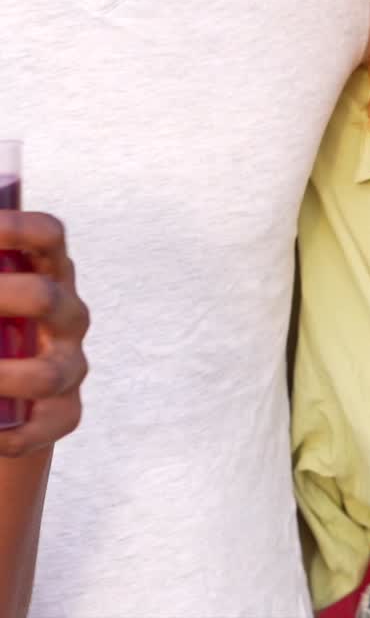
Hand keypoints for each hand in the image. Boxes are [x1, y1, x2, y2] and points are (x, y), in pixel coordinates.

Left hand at [0, 211, 88, 456]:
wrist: (8, 402)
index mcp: (49, 272)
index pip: (48, 236)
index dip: (16, 228)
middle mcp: (68, 315)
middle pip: (46, 298)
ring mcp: (71, 365)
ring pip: (45, 375)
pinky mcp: (65, 414)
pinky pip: (35, 429)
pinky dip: (0, 434)